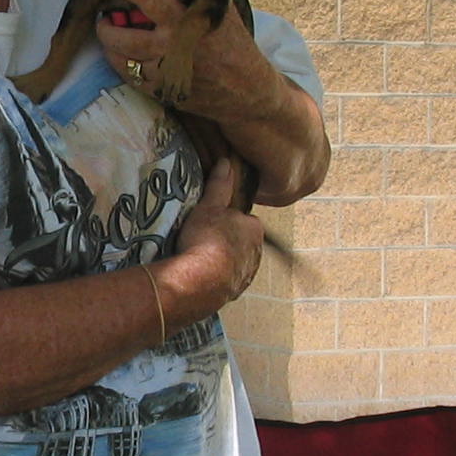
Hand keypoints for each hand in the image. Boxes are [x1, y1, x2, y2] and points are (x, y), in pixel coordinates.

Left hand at [94, 0, 284, 120]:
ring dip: (109, 47)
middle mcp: (172, 47)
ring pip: (122, 59)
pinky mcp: (162, 91)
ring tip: (109, 35)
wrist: (246, 91)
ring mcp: (165, 72)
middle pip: (124, 36)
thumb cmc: (235, 46)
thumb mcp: (224, 12)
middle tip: (104, 17)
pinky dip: (122, 66)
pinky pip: (131, 78)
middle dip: (107, 27)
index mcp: (186, 22)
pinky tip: (123, 56)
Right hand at [158, 152, 265, 322]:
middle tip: (203, 239)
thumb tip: (227, 163)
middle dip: (227, 241)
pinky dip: (216, 279)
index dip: (230, 220)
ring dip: (221, 261)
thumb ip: (219, 185)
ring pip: (235, 263)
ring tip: (199, 259)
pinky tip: (200, 276)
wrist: (199, 281)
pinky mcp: (234, 293)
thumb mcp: (209, 206)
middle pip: (242, 243)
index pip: (246, 220)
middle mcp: (257, 254)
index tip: (213, 222)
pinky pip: (226, 282)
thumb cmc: (206, 239)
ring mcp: (246, 276)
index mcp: (255, 230)